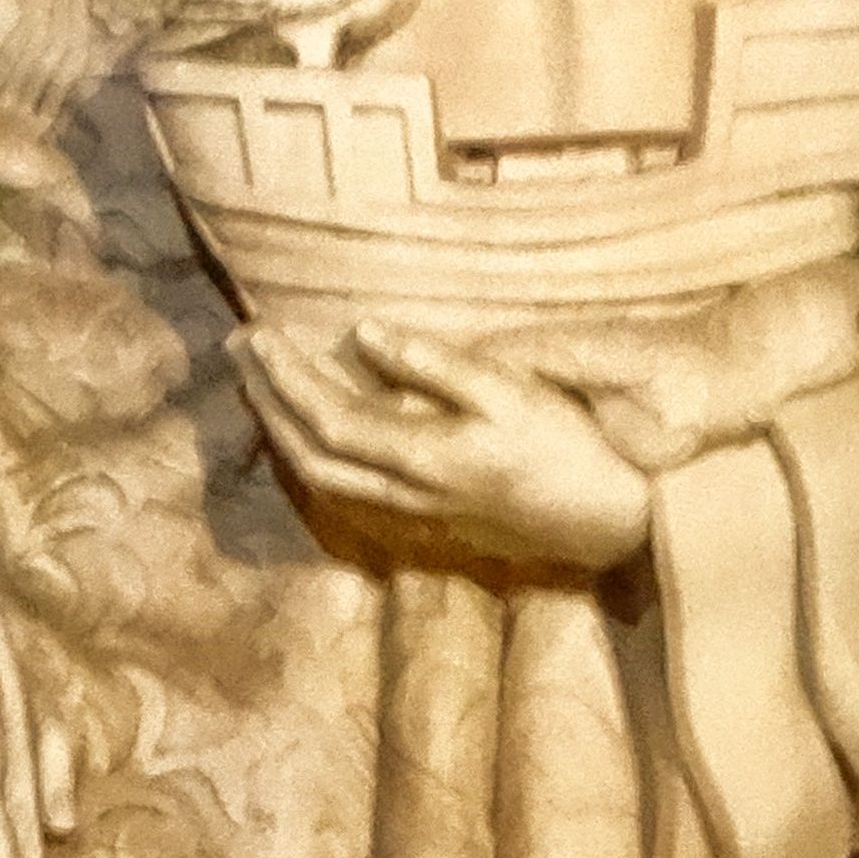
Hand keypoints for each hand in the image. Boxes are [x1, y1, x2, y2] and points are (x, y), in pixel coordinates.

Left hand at [233, 319, 655, 569]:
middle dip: (267, 403)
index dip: (285, 376)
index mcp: (423, 456)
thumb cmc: (572, 445)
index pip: (329, 416)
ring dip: (284, 434)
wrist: (616, 522)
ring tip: (262, 387)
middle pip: (311, 457)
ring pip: (325, 484)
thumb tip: (365, 334)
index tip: (258, 334)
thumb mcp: (511, 391)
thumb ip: (436, 365)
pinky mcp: (434, 524)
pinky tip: (316, 439)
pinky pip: (351, 497)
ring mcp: (419, 516)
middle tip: (241, 351)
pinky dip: (318, 462)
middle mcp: (408, 494)